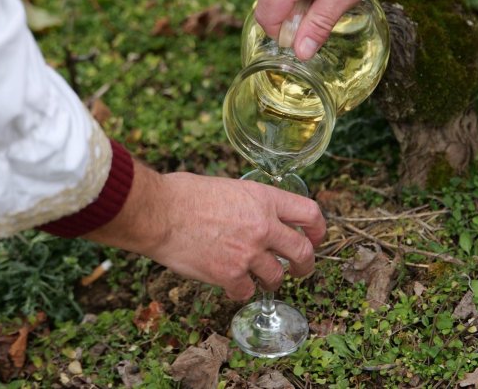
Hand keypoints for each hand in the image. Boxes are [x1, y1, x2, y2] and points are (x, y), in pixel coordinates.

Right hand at [85, 163, 325, 300]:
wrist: (159, 213)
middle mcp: (263, 226)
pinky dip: (239, 290)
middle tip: (301, 270)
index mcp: (264, 199)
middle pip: (303, 252)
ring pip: (277, 277)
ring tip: (255, 276)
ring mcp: (249, 253)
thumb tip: (252, 214)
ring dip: (268, 279)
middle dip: (306, 265)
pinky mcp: (230, 275)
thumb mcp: (227, 187)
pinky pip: (247, 291)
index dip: (318, 229)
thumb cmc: (183, 194)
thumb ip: (248, 203)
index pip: (310, 213)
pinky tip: (229, 283)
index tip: (315, 237)